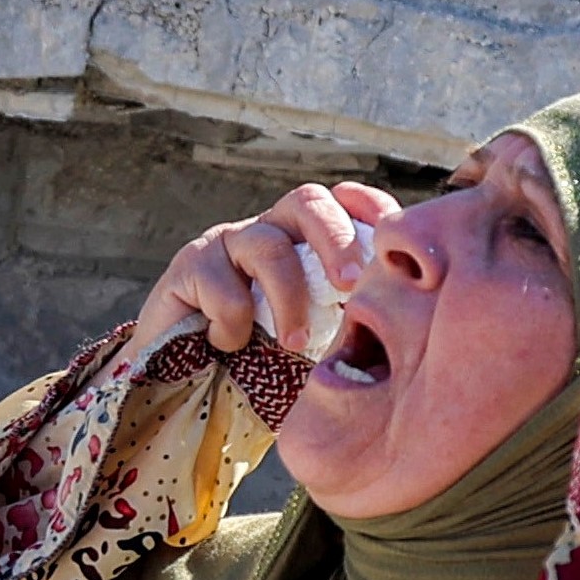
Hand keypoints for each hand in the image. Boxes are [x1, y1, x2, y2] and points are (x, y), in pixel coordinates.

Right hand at [134, 181, 398, 355]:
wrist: (182, 378)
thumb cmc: (258, 358)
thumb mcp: (312, 333)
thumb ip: (343, 317)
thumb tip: (396, 317)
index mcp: (305, 239)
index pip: (344, 202)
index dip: (371, 209)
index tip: (391, 242)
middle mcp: (268, 230)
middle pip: (308, 201)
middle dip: (336, 240)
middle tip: (349, 284)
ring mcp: (226, 244)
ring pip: (269, 246)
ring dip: (289, 297)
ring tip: (295, 342)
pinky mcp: (187, 266)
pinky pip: (222, 287)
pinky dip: (233, 325)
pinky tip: (228, 346)